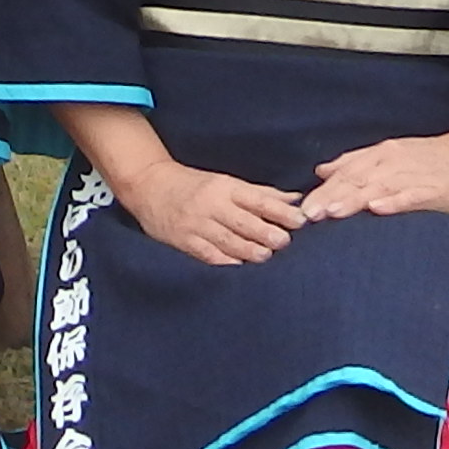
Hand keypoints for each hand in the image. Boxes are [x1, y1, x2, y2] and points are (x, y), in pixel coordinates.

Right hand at [119, 157, 304, 265]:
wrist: (147, 185)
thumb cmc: (193, 184)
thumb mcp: (226, 182)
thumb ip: (261, 194)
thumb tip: (296, 200)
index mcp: (225, 188)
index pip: (258, 200)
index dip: (280, 211)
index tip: (301, 220)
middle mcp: (212, 205)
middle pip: (244, 222)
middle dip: (266, 232)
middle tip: (286, 242)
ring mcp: (197, 224)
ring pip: (227, 240)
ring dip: (249, 249)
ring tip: (266, 256)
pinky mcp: (184, 240)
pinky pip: (206, 253)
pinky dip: (223, 260)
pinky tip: (238, 266)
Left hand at [297, 133, 448, 224]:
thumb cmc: (429, 160)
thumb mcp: (389, 157)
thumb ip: (355, 164)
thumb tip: (322, 172)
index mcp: (379, 156)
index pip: (345, 173)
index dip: (322, 190)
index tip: (301, 208)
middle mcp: (392, 162)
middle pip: (356, 180)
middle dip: (330, 197)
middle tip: (308, 215)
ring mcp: (413, 174)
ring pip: (378, 187)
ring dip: (354, 200)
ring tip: (332, 212)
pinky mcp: (435, 187)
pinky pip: (412, 195)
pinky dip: (395, 201)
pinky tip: (378, 209)